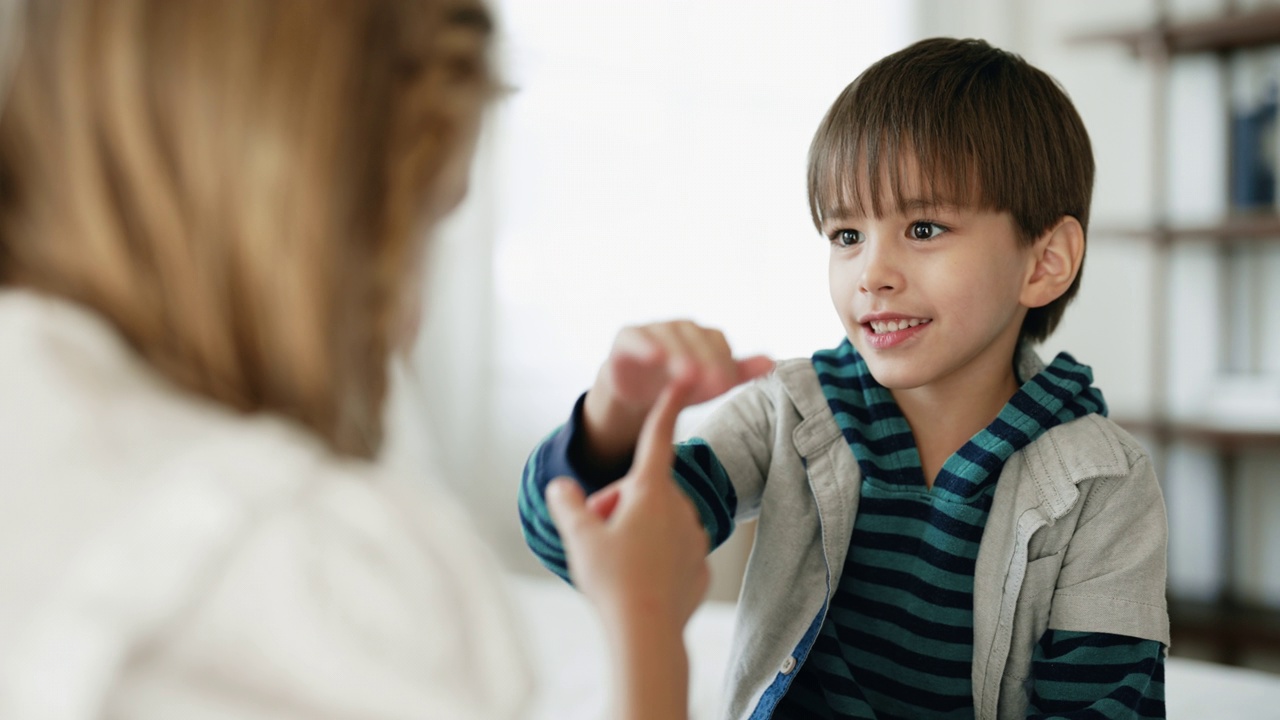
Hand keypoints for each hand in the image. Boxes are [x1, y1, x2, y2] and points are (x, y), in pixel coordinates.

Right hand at [545, 376, 709, 633]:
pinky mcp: (699, 565)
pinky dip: (653, 558)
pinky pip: (670, 550)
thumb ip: (568, 505)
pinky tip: (640, 582)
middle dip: (617, 504)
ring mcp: (694, 536)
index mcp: (651, 490)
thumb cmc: (612, 580)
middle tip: (598, 535)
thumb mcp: (580, 537)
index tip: (680, 379)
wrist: (648, 634)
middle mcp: (680, 506)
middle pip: (642, 490)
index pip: (657, 437)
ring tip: (617, 563)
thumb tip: (559, 487)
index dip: (666, 406)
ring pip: (656, 521)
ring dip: (634, 530)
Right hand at [602, 321, 773, 412]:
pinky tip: (655, 357)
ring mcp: (653, 329)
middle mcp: (680, 328)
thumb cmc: (678, 387)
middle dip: (706, 360)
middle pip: (696, 338)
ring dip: (680, 353)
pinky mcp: (627, 336)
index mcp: (703, 336)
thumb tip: (772, 363)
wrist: (637, 396)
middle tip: (713, 384)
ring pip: (669, 336)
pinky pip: (637, 337)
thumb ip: (740, 372)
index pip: (719, 344)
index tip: (726, 385)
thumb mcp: (710, 385)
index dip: (724, 362)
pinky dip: (646, 344)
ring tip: (687, 375)